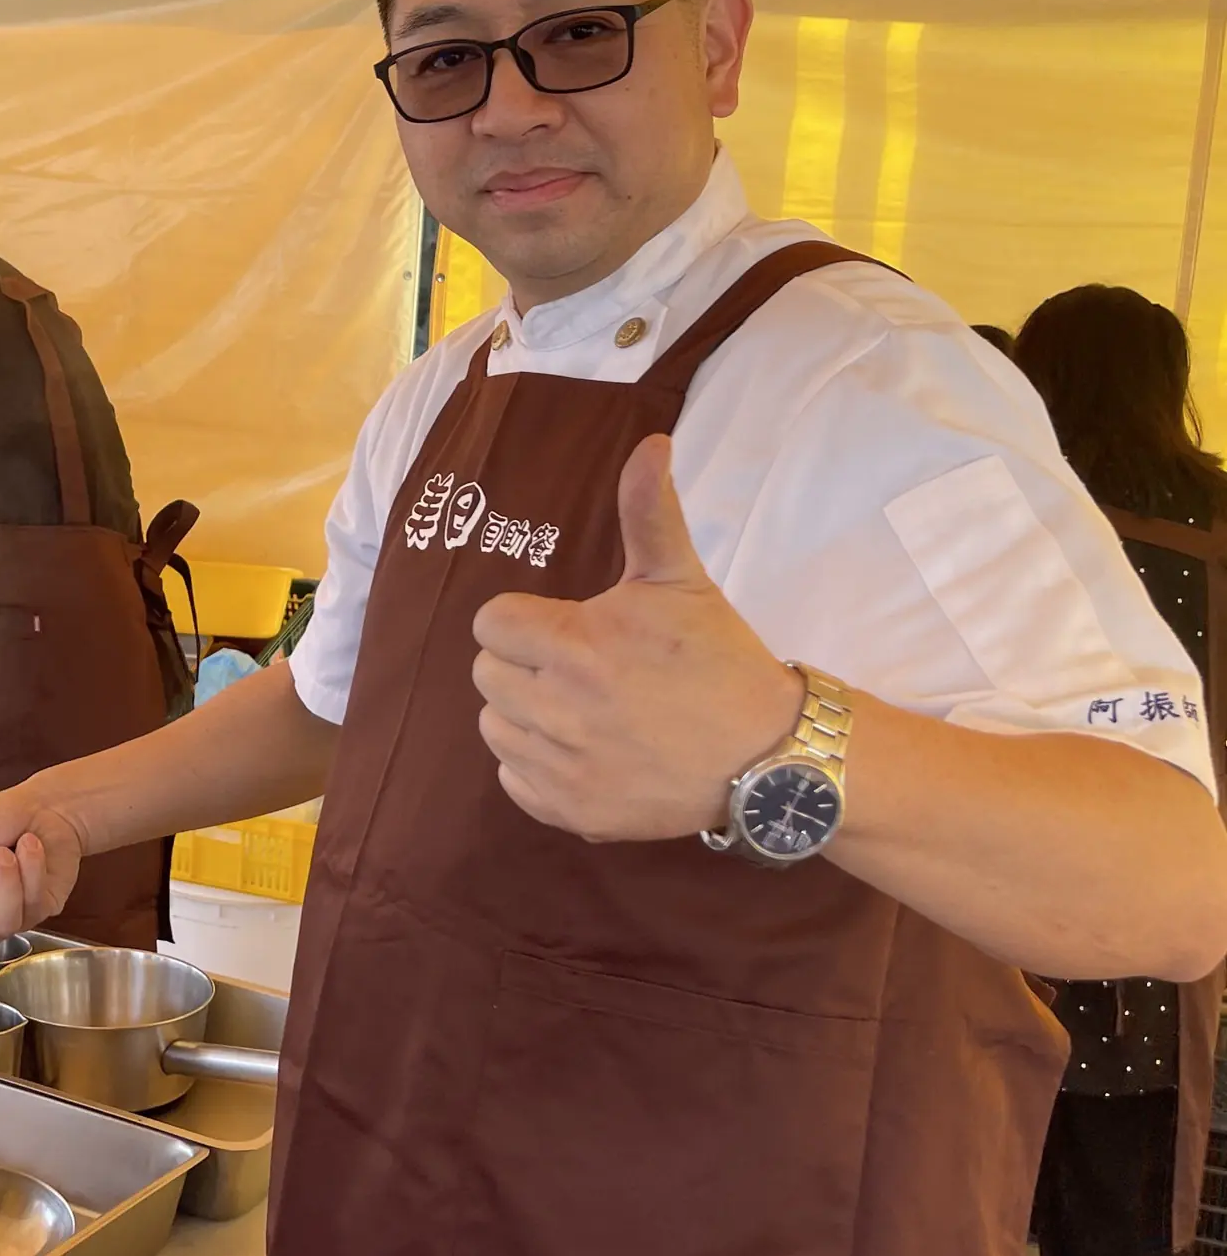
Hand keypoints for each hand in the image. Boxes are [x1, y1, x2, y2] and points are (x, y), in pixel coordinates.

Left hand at [469, 434, 801, 842]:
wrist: (768, 756)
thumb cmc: (719, 659)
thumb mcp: (681, 580)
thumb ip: (649, 511)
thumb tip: (651, 442)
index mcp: (576, 645)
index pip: (490, 624)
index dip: (525, 622)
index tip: (566, 630)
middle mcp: (560, 709)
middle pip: (486, 674)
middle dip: (523, 666)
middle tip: (578, 670)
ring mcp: (564, 766)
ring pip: (494, 727)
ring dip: (525, 715)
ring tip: (581, 709)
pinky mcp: (572, 812)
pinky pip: (513, 781)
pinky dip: (536, 769)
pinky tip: (582, 752)